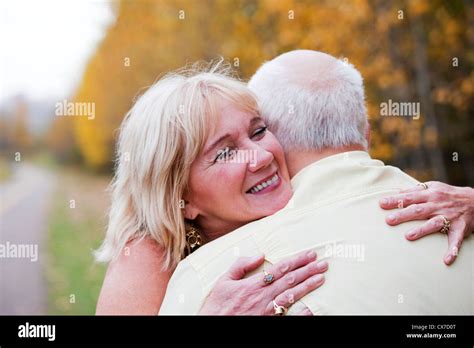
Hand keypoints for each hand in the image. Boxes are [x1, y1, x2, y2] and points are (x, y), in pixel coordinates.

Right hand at [199, 250, 327, 314]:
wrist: (211, 326)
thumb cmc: (217, 306)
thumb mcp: (223, 281)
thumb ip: (241, 265)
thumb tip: (260, 255)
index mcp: (252, 284)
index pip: (280, 268)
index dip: (297, 260)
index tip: (309, 254)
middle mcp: (262, 296)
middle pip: (290, 280)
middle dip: (308, 270)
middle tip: (322, 263)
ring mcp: (266, 311)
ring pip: (292, 296)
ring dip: (308, 286)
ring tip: (321, 279)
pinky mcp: (267, 322)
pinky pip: (287, 316)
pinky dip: (300, 313)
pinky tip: (312, 308)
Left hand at [380, 181, 473, 264]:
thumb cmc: (447, 195)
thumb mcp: (432, 188)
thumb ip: (414, 191)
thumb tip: (395, 193)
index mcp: (430, 194)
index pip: (409, 197)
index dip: (395, 200)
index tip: (381, 203)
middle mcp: (438, 205)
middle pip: (418, 210)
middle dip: (403, 215)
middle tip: (389, 220)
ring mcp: (449, 217)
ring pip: (434, 223)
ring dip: (422, 230)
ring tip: (408, 236)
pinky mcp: (460, 228)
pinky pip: (456, 240)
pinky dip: (453, 250)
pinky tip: (446, 260)